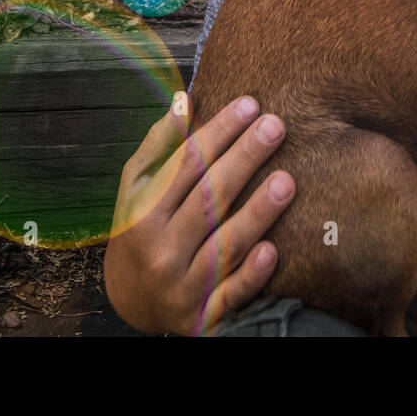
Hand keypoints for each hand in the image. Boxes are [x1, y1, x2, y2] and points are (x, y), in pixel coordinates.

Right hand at [103, 93, 293, 335]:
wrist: (129, 301)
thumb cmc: (140, 228)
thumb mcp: (136, 186)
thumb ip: (159, 144)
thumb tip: (184, 99)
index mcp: (144, 213)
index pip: (186, 165)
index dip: (218, 133)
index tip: (249, 105)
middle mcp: (161, 250)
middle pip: (208, 199)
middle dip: (243, 159)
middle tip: (275, 126)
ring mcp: (182, 286)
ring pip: (223, 246)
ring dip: (257, 214)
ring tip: (287, 180)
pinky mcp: (203, 315)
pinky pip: (230, 295)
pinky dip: (250, 276)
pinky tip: (272, 251)